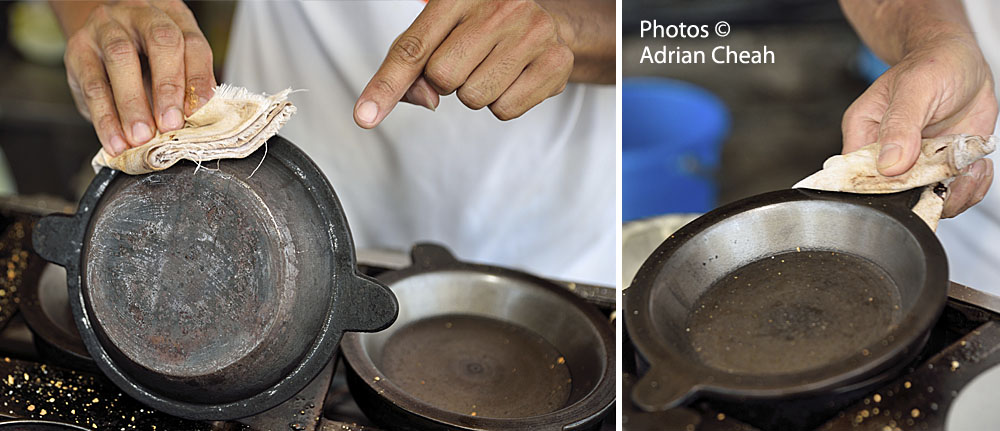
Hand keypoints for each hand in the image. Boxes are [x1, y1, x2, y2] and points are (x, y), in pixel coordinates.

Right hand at [62, 0, 215, 155]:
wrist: (101, 42)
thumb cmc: (147, 59)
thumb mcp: (173, 65)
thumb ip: (185, 87)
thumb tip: (194, 122)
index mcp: (174, 17)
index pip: (193, 44)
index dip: (197, 79)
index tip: (196, 113)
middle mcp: (141, 14)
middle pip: (161, 41)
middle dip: (167, 87)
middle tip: (170, 125)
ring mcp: (107, 27)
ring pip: (121, 57)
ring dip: (133, 104)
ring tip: (140, 137)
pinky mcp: (78, 49)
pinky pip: (93, 84)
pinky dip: (105, 117)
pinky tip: (115, 140)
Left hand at [354, 0, 574, 127]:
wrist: (547, 24)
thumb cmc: (482, 27)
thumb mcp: (442, 31)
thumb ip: (414, 65)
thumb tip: (423, 99)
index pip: (413, 47)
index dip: (386, 85)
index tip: (364, 117)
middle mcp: (499, 6)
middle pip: (442, 77)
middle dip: (448, 81)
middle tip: (470, 61)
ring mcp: (531, 32)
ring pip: (474, 97)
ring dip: (477, 94)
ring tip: (494, 67)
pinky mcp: (555, 62)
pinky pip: (505, 110)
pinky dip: (504, 103)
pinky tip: (514, 77)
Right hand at [842, 34, 997, 216]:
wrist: (964, 60)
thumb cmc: (933, 63)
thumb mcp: (915, 87)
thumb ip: (900, 125)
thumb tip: (889, 164)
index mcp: (864, 134)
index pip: (858, 176)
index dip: (882, 188)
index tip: (911, 179)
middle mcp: (887, 155)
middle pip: (894, 197)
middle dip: (925, 194)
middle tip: (950, 174)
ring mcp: (917, 164)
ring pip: (926, 201)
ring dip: (954, 194)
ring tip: (970, 169)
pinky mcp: (943, 168)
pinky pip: (952, 194)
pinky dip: (972, 188)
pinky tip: (979, 167)